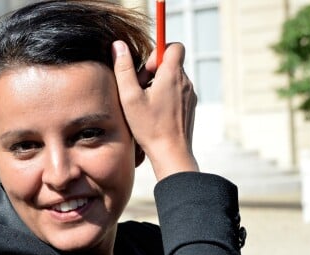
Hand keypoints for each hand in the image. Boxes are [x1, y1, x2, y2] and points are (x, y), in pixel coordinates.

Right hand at [112, 40, 198, 180]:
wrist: (172, 154)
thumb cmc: (150, 127)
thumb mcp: (130, 97)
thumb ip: (123, 69)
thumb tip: (119, 45)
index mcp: (173, 75)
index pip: (174, 46)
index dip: (158, 52)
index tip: (147, 70)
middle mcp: (185, 82)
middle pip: (170, 63)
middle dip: (154, 72)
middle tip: (141, 90)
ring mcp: (190, 95)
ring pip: (173, 79)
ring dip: (159, 85)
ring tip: (147, 104)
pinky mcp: (190, 107)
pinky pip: (178, 93)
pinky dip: (166, 97)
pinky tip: (155, 114)